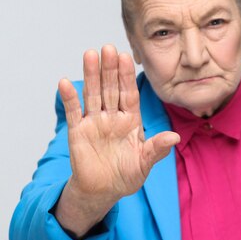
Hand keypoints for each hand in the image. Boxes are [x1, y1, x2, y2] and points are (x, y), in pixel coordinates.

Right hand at [54, 45, 179, 237]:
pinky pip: (74, 112)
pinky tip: (65, 82)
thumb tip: (175, 137)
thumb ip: (157, 149)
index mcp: (130, 120)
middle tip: (108, 47)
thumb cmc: (126, 176)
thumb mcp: (144, 163)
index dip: (127, 76)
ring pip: (93, 94)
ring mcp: (95, 122)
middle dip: (110, 69)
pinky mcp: (78, 132)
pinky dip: (70, 98)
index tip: (126, 57)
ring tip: (90, 55)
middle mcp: (112, 117)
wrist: (103, 192)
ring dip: (91, 75)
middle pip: (111, 88)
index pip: (129, 93)